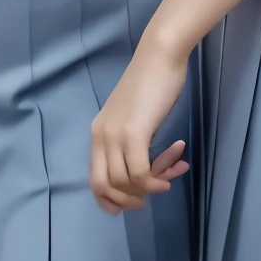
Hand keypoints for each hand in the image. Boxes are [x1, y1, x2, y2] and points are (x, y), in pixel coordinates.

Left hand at [90, 35, 191, 214]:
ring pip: (123, 182)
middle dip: (127, 200)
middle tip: (151, 194)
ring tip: (166, 179)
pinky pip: (139, 173)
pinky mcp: (133, 132)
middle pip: (103, 186)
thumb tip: (144, 174)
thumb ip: (131, 143)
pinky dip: (154, 183)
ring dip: (146, 189)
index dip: (110, 200)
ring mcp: (115, 134)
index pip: (94, 180)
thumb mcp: (134, 118)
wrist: (160, 56)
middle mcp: (100, 135)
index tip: (132, 203)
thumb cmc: (152, 84)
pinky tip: (167, 177)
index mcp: (98, 133)